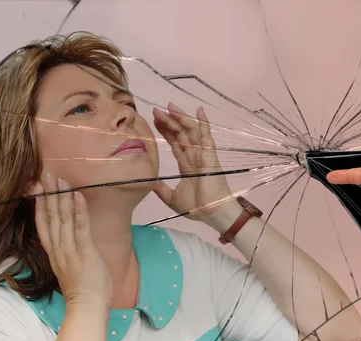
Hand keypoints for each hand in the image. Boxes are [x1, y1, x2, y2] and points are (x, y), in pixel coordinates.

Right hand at [33, 172, 111, 308]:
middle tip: (47, 175)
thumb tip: (72, 238)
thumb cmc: (83, 289)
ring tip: (61, 180)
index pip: (43, 225)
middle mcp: (59, 249)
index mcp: (54, 253)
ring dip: (62, 198)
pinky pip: (81, 227)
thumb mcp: (70, 266)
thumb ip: (69, 251)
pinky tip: (78, 196)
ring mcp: (71, 250)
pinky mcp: (85, 252)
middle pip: (51, 218)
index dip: (40, 206)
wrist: (88, 306)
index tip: (38, 189)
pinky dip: (79, 210)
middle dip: (49, 195)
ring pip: (64, 219)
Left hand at [152, 103, 237, 224]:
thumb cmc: (197, 208)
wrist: (211, 213)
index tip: (154, 121)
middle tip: (156, 110)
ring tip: (169, 106)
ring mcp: (203, 154)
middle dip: (169, 121)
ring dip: (181, 118)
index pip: (175, 143)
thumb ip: (161, 188)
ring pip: (191, 131)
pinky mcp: (210, 155)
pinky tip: (199, 110)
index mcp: (187, 165)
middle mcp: (195, 157)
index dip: (165, 131)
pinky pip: (206, 136)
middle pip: (181, 134)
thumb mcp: (171, 197)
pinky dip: (203, 122)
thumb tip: (150, 181)